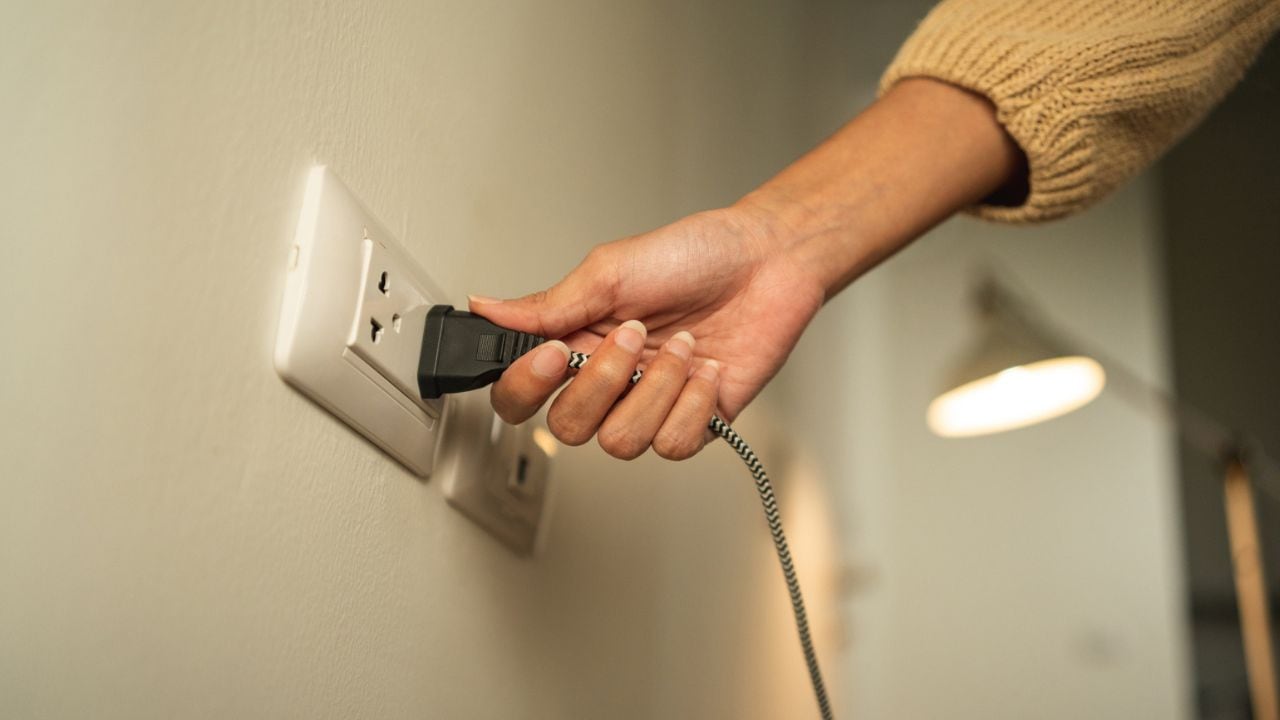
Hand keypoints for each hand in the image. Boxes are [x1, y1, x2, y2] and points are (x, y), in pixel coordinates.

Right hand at [469, 207, 824, 459]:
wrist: (767, 261)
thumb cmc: (694, 255)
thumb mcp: (611, 269)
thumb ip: (548, 303)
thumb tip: (485, 307)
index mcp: (576, 343)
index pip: (520, 395)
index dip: (525, 387)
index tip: (554, 353)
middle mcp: (608, 382)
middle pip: (566, 431)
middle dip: (601, 383)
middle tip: (634, 333)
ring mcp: (649, 406)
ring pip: (620, 443)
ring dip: (656, 388)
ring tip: (682, 345)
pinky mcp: (694, 424)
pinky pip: (672, 445)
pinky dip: (693, 403)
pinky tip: (706, 367)